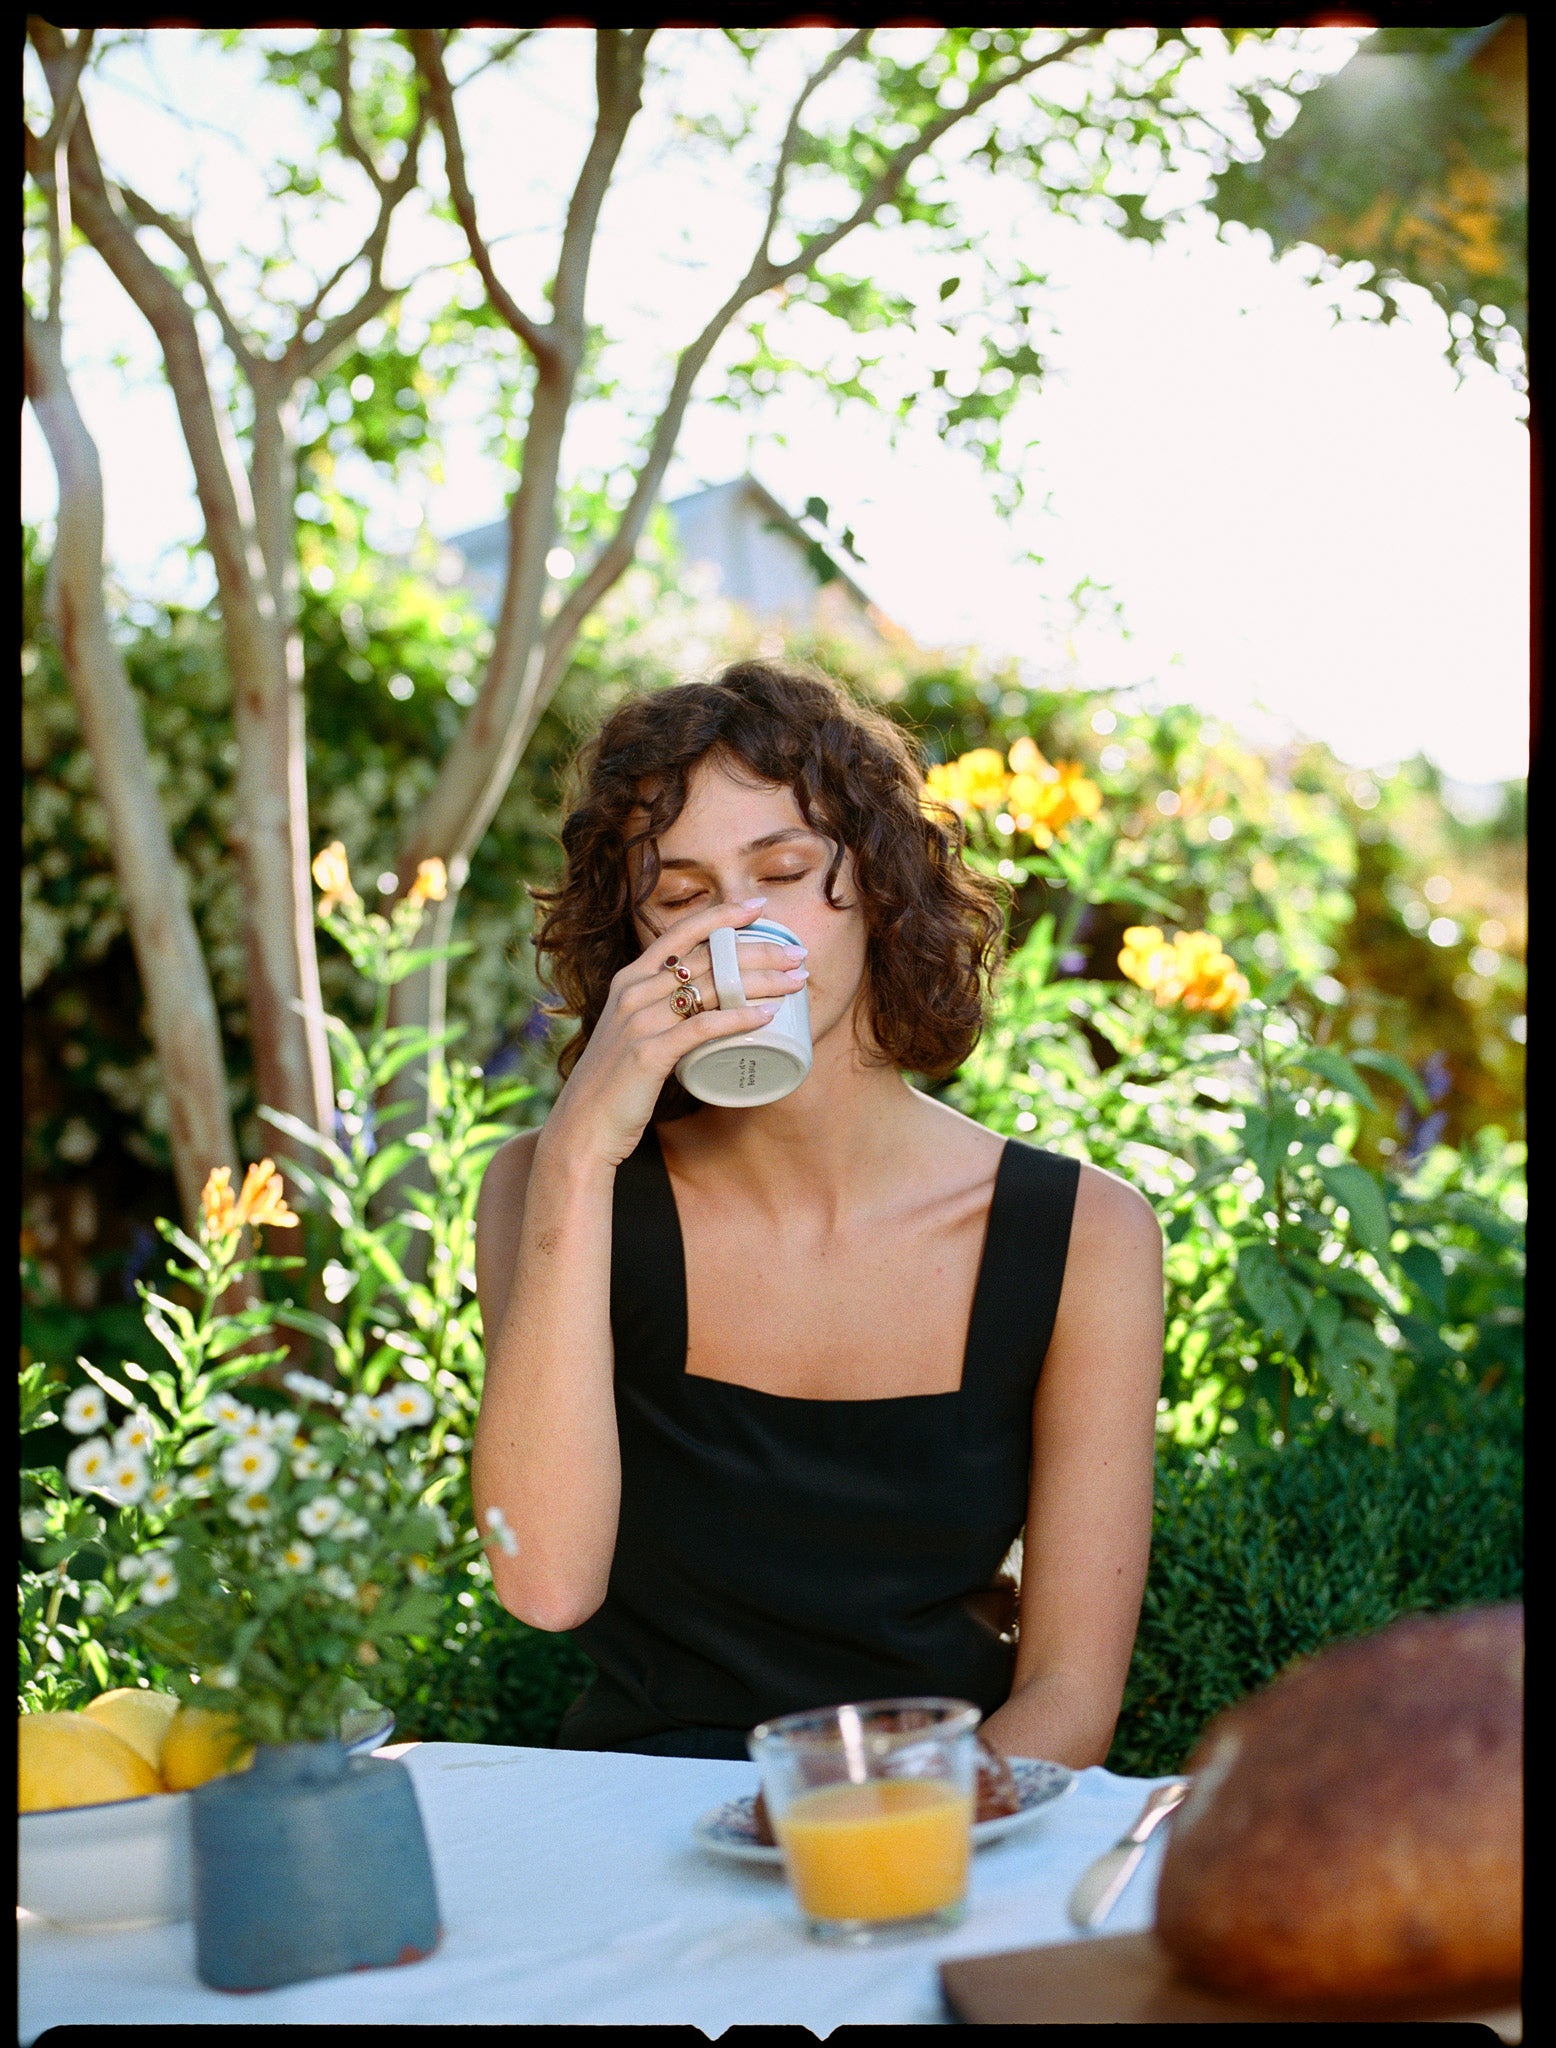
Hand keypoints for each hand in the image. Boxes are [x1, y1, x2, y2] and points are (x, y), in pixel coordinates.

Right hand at [541, 896, 809, 1169]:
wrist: (582, 1127)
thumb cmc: (615, 1083)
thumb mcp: (632, 1033)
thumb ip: (659, 1014)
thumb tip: (704, 1008)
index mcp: (628, 980)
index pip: (680, 933)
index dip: (721, 916)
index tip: (758, 908)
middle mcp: (632, 993)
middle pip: (706, 958)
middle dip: (758, 951)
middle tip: (797, 955)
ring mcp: (639, 1021)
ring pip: (711, 987)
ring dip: (761, 981)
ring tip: (796, 981)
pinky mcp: (648, 1054)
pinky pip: (703, 1027)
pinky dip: (739, 1019)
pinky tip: (766, 1016)